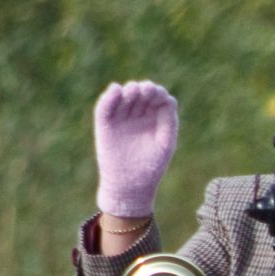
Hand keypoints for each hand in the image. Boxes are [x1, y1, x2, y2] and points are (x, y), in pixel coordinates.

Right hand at [93, 81, 178, 219]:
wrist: (130, 186)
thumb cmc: (151, 167)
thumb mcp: (165, 144)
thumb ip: (169, 122)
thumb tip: (169, 98)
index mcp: (154, 119)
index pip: (156, 98)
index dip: (158, 92)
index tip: (160, 94)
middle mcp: (137, 115)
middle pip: (141, 94)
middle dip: (144, 89)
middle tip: (147, 90)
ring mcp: (120, 118)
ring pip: (123, 97)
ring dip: (129, 90)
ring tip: (134, 91)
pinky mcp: (104, 124)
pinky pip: (105, 107)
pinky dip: (109, 97)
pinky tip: (116, 90)